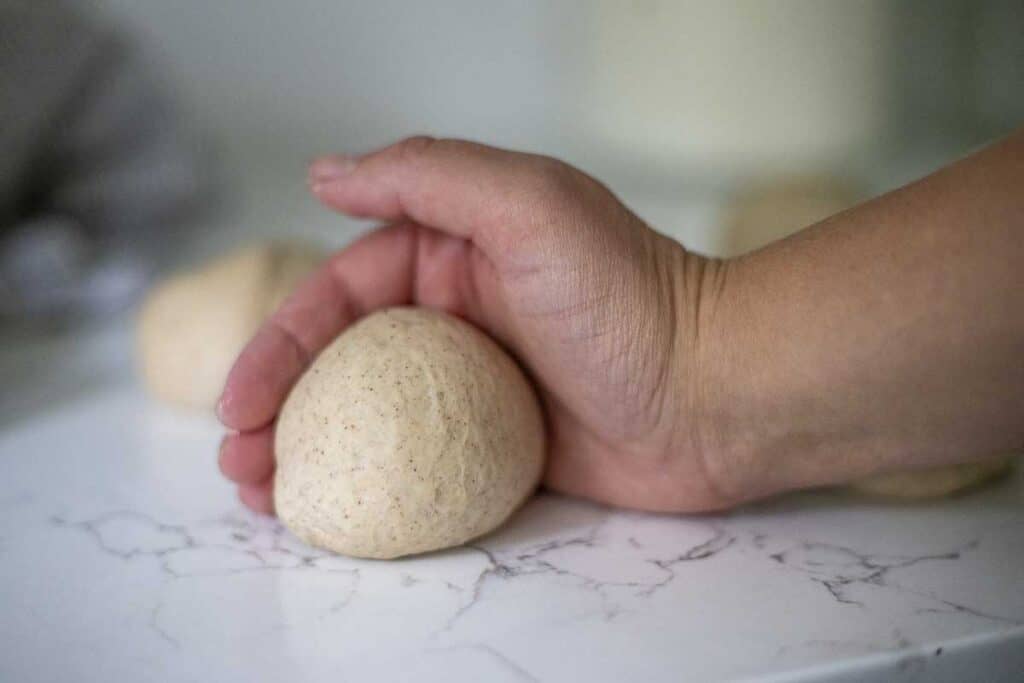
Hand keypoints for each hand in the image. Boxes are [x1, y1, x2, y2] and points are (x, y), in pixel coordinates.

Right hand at [216, 137, 732, 514]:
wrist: (719, 395)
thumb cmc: (631, 297)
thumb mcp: (529, 206)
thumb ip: (429, 175)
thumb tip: (325, 173)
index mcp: (455, 254)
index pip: (343, 293)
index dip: (282, 343)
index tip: (239, 400)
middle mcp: (460, 317)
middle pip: (344, 361)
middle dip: (280, 406)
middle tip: (238, 461)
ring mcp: (478, 387)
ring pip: (373, 417)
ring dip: (313, 452)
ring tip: (263, 494)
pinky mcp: (502, 447)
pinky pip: (422, 465)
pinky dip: (374, 486)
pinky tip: (335, 513)